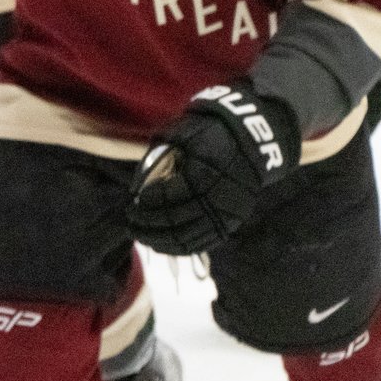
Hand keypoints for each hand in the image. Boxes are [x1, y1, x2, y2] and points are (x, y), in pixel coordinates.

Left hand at [128, 82, 299, 254]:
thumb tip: (136, 188)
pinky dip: (179, 247)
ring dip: (159, 239)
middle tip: (129, 222)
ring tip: (140, 234)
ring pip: (187, 238)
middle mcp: (216, 200)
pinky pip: (202, 243)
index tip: (131, 202)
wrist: (251, 141)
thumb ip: (159, 159)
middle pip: (175, 222)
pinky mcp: (231, 224)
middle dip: (147, 224)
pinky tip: (160, 242)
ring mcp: (225, 216)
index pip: (168, 197)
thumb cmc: (209, 133)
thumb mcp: (182, 136)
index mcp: (202, 174)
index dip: (146, 203)